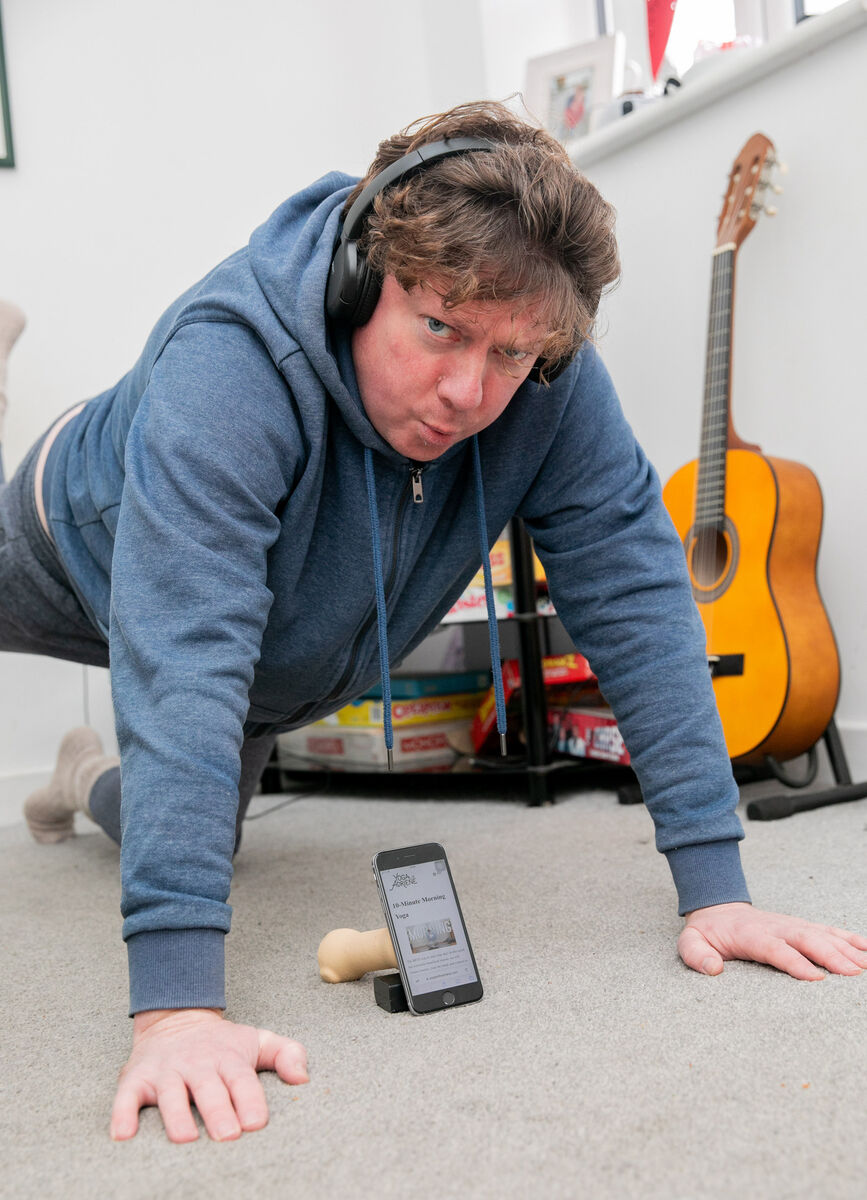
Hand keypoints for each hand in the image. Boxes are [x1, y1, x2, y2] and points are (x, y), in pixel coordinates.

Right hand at [110, 1008, 308, 1142]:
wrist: (176, 1017)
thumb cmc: (223, 1044)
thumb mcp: (257, 1041)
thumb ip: (287, 1054)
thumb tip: (304, 1079)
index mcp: (228, 1058)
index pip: (242, 1079)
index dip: (249, 1099)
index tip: (257, 1121)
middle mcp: (197, 1064)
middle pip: (208, 1089)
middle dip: (218, 1111)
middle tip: (228, 1136)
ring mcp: (166, 1072)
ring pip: (171, 1094)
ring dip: (177, 1116)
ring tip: (185, 1138)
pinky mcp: (137, 1079)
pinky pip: (126, 1097)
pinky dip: (122, 1114)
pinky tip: (123, 1135)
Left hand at [678, 902, 866, 980]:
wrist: (717, 909)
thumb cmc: (707, 933)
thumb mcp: (690, 943)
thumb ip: (697, 955)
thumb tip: (714, 969)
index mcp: (750, 934)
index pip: (775, 948)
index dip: (795, 962)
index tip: (816, 977)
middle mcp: (775, 927)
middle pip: (806, 939)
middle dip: (830, 955)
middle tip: (853, 974)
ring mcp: (790, 925)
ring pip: (821, 934)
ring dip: (845, 948)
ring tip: (865, 965)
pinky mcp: (800, 926)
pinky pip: (827, 930)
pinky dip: (848, 937)